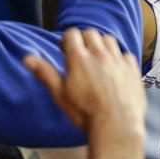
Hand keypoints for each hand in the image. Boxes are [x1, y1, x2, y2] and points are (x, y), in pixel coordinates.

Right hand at [23, 29, 145, 135]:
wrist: (116, 125)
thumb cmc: (86, 113)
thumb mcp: (60, 94)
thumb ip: (45, 73)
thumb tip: (27, 58)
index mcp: (79, 58)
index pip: (72, 34)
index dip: (67, 40)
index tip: (65, 50)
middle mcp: (100, 54)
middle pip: (91, 33)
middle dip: (84, 40)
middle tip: (80, 55)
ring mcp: (118, 60)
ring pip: (109, 40)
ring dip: (101, 45)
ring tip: (97, 60)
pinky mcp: (132, 68)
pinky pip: (125, 54)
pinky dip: (119, 58)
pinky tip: (115, 70)